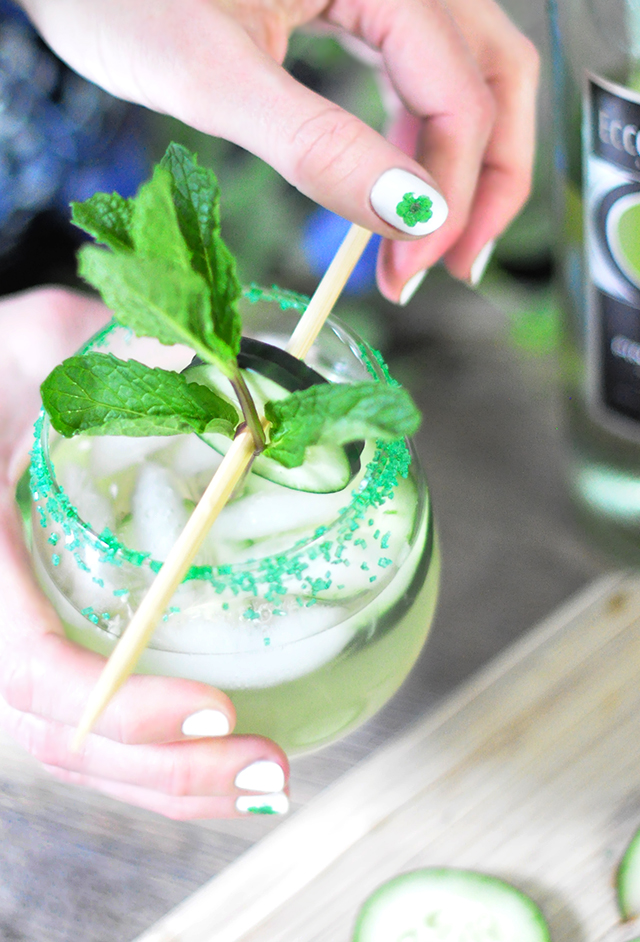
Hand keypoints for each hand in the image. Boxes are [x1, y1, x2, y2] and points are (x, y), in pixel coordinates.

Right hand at [0, 288, 288, 818]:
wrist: (1, 381)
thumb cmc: (14, 362)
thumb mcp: (40, 350)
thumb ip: (91, 361)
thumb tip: (217, 375)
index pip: (24, 661)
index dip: (113, 702)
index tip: (213, 708)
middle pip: (62, 733)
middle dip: (165, 770)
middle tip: (267, 769)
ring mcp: (26, 632)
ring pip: (81, 745)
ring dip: (174, 779)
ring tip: (264, 778)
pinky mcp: (62, 634)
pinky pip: (103, 716)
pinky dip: (164, 750)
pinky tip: (229, 749)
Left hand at [18, 0, 538, 301]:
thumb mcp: (215, 76)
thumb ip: (317, 143)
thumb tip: (411, 213)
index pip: (459, 93)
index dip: (449, 193)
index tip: (412, 272)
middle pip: (493, 74)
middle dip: (488, 178)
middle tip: (455, 266)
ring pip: (466, 73)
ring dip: (463, 162)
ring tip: (431, 243)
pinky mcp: (353, 2)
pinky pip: (415, 72)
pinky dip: (417, 137)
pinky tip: (397, 188)